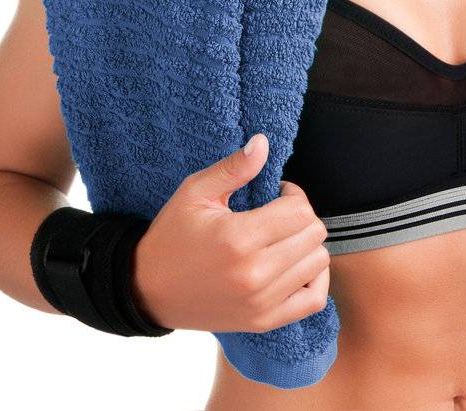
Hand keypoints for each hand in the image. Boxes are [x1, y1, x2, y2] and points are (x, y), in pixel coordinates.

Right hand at [132, 133, 331, 333]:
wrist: (147, 290)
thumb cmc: (172, 237)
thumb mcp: (194, 193)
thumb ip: (233, 168)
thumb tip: (263, 142)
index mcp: (238, 239)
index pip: (300, 211)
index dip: (293, 195)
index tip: (276, 194)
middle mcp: (254, 274)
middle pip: (314, 235)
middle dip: (302, 217)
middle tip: (279, 215)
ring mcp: (261, 303)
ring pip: (318, 263)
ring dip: (307, 245)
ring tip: (283, 238)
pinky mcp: (263, 322)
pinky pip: (314, 300)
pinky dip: (314, 280)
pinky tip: (295, 266)